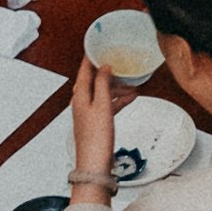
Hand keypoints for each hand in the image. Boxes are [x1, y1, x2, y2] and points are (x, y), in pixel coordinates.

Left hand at [67, 48, 122, 188]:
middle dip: (109, 72)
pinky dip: (118, 99)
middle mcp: (82, 102)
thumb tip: (104, 67)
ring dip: (117, 87)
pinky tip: (130, 98)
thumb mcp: (102, 105)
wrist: (94, 164)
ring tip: (131, 83)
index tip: (97, 46)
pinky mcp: (97, 121)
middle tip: (121, 64)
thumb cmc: (95, 139)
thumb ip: (102, 84)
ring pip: (103, 92)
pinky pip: (108, 104)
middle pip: (95, 80)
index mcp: (80, 95)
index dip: (91, 57)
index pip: (84, 70)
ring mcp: (89, 112)